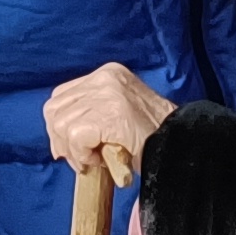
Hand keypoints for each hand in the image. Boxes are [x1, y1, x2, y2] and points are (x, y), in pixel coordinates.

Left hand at [45, 62, 170, 179]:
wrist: (181, 145)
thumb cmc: (151, 137)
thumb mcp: (120, 113)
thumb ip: (92, 114)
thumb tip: (59, 139)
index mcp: (108, 74)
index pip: (62, 95)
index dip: (60, 124)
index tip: (70, 146)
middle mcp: (105, 78)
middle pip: (55, 109)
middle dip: (61, 139)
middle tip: (80, 158)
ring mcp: (107, 94)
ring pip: (62, 125)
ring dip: (75, 151)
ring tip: (97, 159)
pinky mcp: (110, 114)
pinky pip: (75, 137)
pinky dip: (82, 155)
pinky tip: (100, 160)